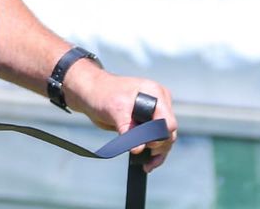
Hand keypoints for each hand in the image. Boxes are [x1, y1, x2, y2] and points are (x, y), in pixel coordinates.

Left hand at [62, 62, 177, 171]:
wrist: (90, 94)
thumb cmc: (102, 94)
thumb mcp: (115, 109)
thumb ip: (128, 129)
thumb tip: (138, 149)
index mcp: (155, 94)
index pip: (167, 121)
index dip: (159, 136)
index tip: (147, 145)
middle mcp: (159, 103)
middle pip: (168, 132)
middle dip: (158, 146)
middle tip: (146, 159)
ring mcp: (154, 113)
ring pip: (165, 139)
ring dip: (157, 153)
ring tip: (147, 165)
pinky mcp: (148, 123)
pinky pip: (155, 140)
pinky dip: (152, 152)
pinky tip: (147, 163)